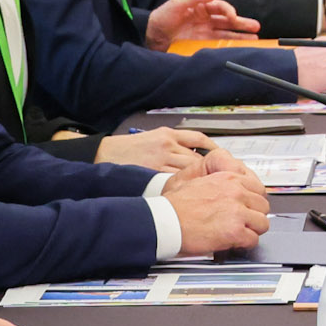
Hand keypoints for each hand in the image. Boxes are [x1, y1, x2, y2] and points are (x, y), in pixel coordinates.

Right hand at [96, 127, 221, 175]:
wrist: (104, 155)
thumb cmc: (127, 148)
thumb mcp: (153, 136)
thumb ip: (174, 143)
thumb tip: (195, 154)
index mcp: (167, 134)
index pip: (198, 139)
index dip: (212, 148)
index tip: (220, 156)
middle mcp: (167, 145)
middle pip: (196, 157)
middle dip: (208, 168)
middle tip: (217, 176)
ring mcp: (160, 160)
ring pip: (187, 169)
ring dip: (197, 178)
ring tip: (204, 187)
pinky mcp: (153, 173)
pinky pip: (174, 180)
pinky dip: (182, 185)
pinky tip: (186, 192)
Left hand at [145, 0, 255, 49]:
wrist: (148, 38)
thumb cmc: (161, 18)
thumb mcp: (176, 3)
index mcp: (201, 8)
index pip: (220, 7)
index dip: (228, 10)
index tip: (233, 16)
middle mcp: (205, 21)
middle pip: (227, 21)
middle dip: (242, 23)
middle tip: (256, 27)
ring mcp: (204, 34)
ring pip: (227, 34)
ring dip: (241, 36)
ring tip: (255, 39)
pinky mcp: (201, 46)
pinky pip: (218, 46)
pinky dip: (230, 47)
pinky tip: (240, 49)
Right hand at [166, 172, 269, 253]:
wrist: (164, 220)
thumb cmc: (175, 205)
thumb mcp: (198, 181)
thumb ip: (219, 184)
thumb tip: (232, 191)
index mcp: (228, 179)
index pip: (258, 189)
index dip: (253, 201)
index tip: (250, 207)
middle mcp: (236, 193)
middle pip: (263, 206)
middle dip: (254, 215)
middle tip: (244, 222)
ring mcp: (237, 212)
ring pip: (262, 223)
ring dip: (252, 230)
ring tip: (240, 233)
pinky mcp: (234, 231)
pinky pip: (253, 239)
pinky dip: (245, 243)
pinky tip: (234, 242)